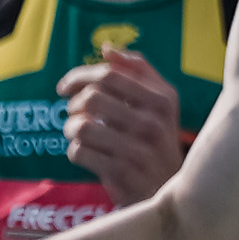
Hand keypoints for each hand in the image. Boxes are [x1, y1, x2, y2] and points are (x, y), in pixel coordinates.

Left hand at [58, 47, 186, 203]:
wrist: (172, 191)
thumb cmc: (158, 141)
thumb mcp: (161, 104)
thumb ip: (139, 72)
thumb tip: (106, 48)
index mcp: (163, 100)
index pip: (110, 74)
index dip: (79, 76)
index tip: (66, 87)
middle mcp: (153, 123)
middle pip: (92, 97)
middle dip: (73, 104)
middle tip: (74, 113)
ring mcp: (138, 149)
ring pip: (81, 125)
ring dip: (71, 129)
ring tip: (79, 135)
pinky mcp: (122, 173)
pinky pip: (79, 152)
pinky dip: (76, 152)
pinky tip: (87, 155)